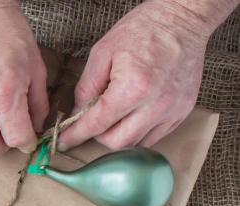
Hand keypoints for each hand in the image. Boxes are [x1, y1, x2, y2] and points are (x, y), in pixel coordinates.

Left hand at [58, 1, 211, 150]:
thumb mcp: (103, 53)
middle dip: (98, 136)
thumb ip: (86, 88)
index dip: (76, 135)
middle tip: (93, 121)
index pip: (96, 125)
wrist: (183, 19)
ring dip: (119, 136)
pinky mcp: (182, 112)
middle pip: (117, 142)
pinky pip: (154, 138)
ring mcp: (172, 110)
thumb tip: (76, 115)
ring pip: (136, 144)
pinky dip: (138, 133)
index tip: (63, 142)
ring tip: (113, 117)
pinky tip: (131, 117)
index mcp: (133, 88)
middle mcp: (156, 104)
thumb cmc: (143, 30)